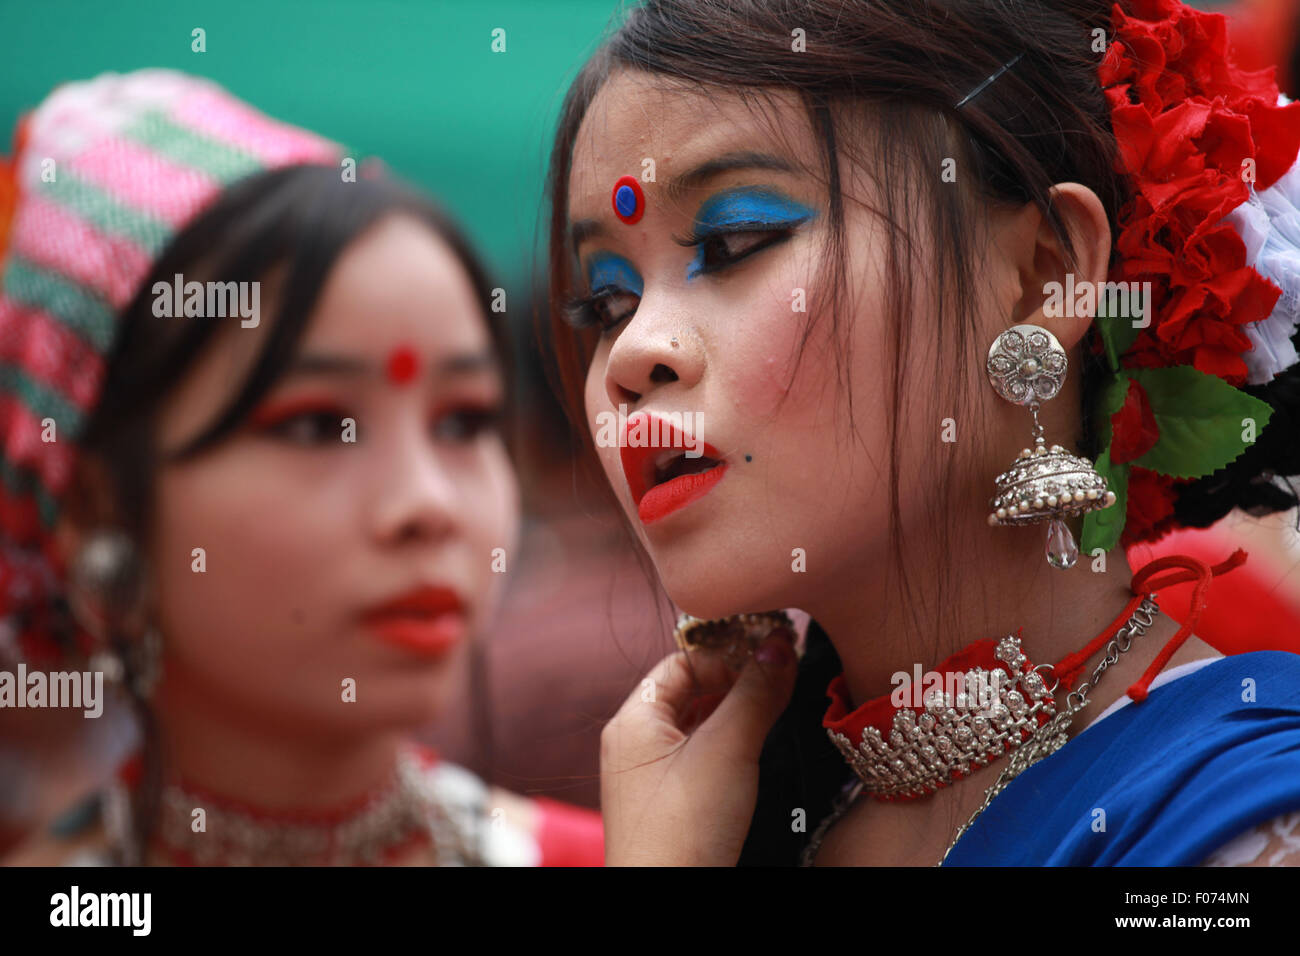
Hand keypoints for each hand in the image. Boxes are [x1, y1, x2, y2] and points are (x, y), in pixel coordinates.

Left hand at [599, 629, 798, 865]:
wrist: (669, 904)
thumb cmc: (684, 829)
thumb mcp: (727, 749)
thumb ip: (755, 692)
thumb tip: (779, 641)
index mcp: (633, 719)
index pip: (682, 660)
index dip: (727, 653)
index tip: (772, 655)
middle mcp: (634, 744)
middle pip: (691, 689)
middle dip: (738, 681)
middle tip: (784, 679)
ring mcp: (650, 777)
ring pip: (700, 724)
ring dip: (738, 713)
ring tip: (778, 711)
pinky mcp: (670, 806)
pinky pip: (702, 758)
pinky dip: (732, 745)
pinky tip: (759, 753)